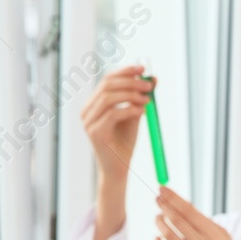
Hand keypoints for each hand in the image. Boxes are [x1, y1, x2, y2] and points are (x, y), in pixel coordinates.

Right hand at [81, 65, 152, 183]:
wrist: (119, 170)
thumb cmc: (125, 144)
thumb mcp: (134, 116)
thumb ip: (140, 98)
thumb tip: (153, 79)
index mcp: (94, 104)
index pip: (107, 80)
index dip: (125, 71)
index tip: (143, 69)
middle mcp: (87, 110)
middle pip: (107, 85)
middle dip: (130, 82)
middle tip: (149, 86)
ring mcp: (88, 121)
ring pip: (108, 97)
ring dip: (131, 95)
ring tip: (147, 100)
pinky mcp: (94, 133)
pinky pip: (112, 114)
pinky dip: (129, 109)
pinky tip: (141, 112)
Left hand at [153, 187, 240, 239]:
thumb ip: (206, 224)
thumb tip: (184, 206)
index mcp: (215, 234)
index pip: (188, 210)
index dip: (173, 197)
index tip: (162, 188)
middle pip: (176, 219)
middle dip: (163, 206)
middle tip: (157, 198)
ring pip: (167, 234)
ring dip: (159, 222)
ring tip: (158, 216)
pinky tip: (157, 238)